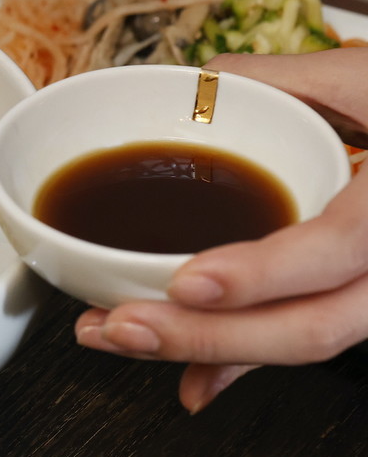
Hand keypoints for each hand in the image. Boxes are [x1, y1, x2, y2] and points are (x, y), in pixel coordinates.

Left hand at [74, 48, 367, 411]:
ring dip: (202, 349)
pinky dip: (242, 361)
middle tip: (119, 326)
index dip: (262, 273)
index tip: (188, 281)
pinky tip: (189, 380)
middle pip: (310, 328)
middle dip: (204, 336)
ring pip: (299, 342)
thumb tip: (201, 79)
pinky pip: (301, 339)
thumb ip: (290, 76)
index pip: (338, 249)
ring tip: (114, 335)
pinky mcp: (360, 303)